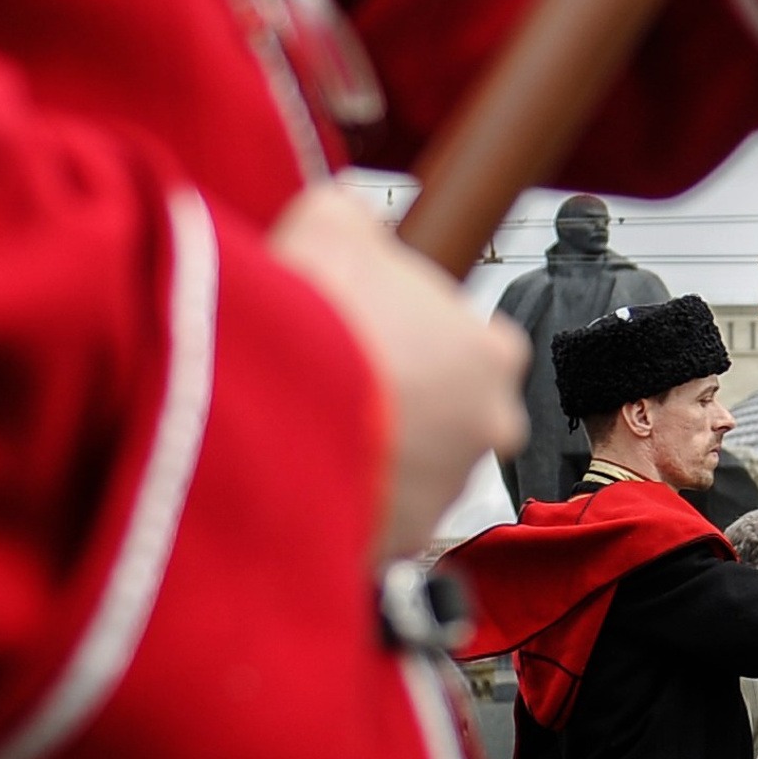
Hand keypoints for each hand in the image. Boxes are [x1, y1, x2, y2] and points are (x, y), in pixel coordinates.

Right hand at [269, 183, 527, 561]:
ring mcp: (448, 490)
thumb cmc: (313, 314)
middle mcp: (490, 425)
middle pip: (449, 412)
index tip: (374, 336)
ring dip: (376, 453)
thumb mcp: (331, 220)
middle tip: (342, 385)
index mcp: (492, 352)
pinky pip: (378, 518)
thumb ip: (355, 220)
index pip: (472, 343)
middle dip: (403, 402)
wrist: (265, 399)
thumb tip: (345, 218)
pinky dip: (348, 500)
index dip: (415, 335)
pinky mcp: (401, 540)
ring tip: (315, 427)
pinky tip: (304, 468)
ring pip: (416, 469)